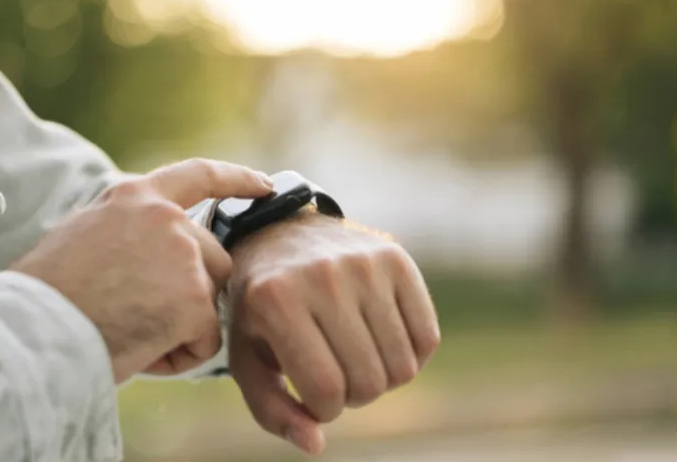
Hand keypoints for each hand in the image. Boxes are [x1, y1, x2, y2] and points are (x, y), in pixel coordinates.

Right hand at [11, 158, 272, 382]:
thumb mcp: (87, 237)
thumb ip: (133, 232)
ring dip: (182, 326)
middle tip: (137, 316)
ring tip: (130, 332)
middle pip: (214, 260)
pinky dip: (178, 357)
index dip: (238, 179)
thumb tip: (164, 253)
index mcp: (137, 197)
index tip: (266, 184)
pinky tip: (138, 351)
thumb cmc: (47, 296)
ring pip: (210, 301)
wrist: (31, 329)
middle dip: (192, 294)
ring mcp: (185, 256)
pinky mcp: (194, 300)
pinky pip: (206, 340)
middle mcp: (168, 218)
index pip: (200, 177)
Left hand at [225, 214, 438, 454]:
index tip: (313, 396)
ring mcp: (364, 263)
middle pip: (369, 382)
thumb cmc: (261, 310)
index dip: (324, 411)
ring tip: (356, 360)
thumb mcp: (248, 357)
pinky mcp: (396, 259)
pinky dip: (411, 357)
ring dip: (382, 380)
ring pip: (403, 367)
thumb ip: (272, 410)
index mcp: (276, 301)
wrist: (281, 236)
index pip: (326, 390)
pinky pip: (428, 338)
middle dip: (354, 397)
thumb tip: (316, 445)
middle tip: (336, 376)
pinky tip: (382, 344)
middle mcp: (322, 276)